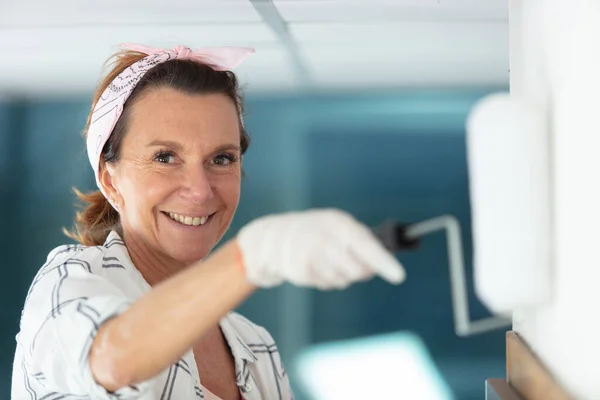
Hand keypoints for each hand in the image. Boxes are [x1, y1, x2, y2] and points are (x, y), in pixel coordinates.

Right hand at [236, 208, 405, 288]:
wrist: (276, 238)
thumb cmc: (318, 231)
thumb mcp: (339, 226)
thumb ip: (361, 240)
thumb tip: (385, 262)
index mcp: (338, 223)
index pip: (366, 245)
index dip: (384, 262)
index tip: (399, 276)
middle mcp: (325, 239)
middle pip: (357, 270)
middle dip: (363, 272)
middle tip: (358, 266)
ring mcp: (311, 256)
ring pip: (344, 280)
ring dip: (343, 275)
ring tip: (331, 261)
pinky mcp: (302, 272)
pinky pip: (328, 284)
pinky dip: (329, 279)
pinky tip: (319, 267)